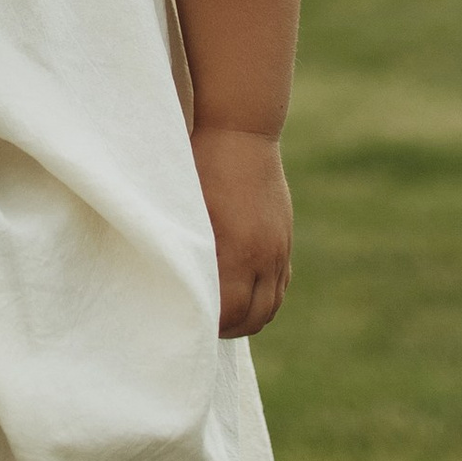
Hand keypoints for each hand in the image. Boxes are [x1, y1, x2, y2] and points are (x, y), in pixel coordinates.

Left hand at [193, 126, 292, 336]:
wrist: (241, 131)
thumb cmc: (202, 166)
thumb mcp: (186, 209)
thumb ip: (187, 251)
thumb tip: (176, 286)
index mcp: (237, 251)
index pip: (230, 313)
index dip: (209, 325)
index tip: (187, 324)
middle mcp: (264, 255)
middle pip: (255, 317)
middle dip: (229, 329)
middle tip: (201, 326)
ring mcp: (279, 247)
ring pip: (272, 305)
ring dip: (249, 317)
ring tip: (220, 314)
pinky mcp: (284, 238)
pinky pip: (281, 284)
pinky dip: (264, 298)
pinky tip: (241, 292)